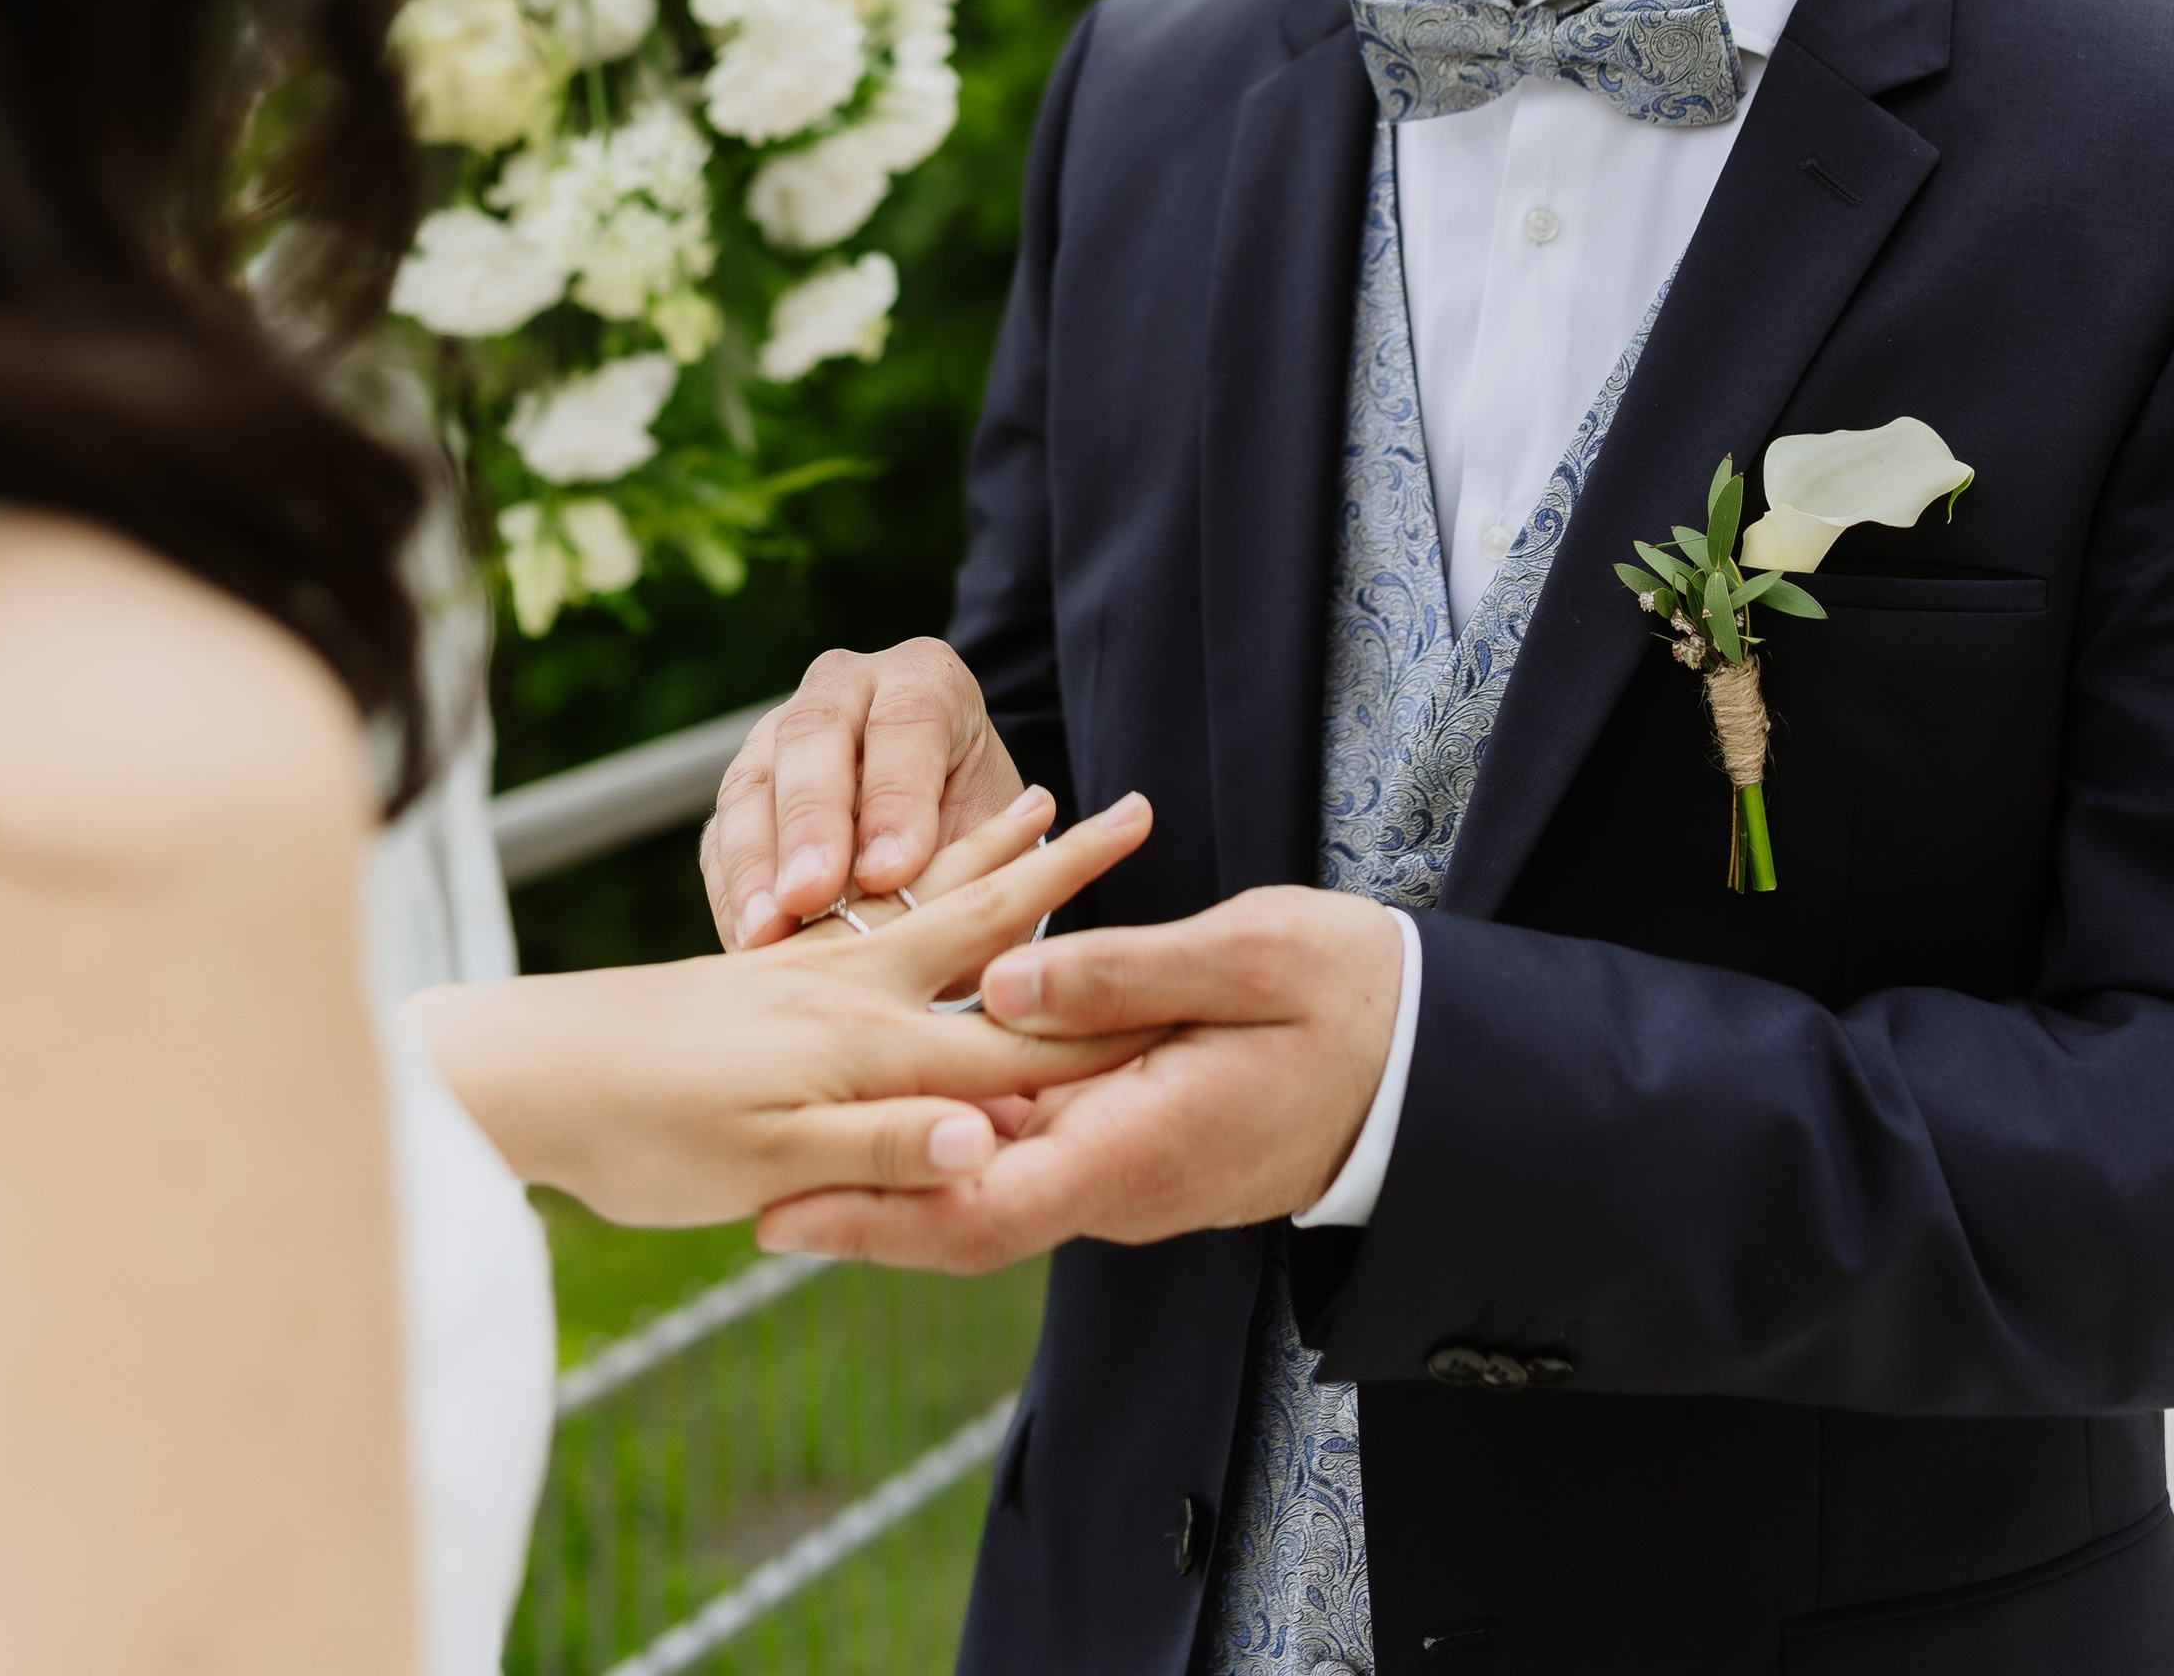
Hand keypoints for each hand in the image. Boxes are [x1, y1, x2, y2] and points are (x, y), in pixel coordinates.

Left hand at [418, 792, 1152, 1224]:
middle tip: (1132, 810)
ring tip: (1045, 795)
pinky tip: (918, 863)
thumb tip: (992, 1145)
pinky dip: (920, 874)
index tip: (1188, 995)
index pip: (1013, 1042)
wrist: (524, 1076)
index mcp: (869, 1046)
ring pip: (925, 899)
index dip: (1099, 1023)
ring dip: (994, 851)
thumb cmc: (640, 1134)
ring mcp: (812, 972)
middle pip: (979, 919)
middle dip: (1060, 871)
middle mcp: (853, 991)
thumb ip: (885, 1146)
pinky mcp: (771, 972)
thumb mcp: (768, 1165)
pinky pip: (875, 909)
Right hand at [701, 635, 1020, 949]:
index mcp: (926, 680)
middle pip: (814, 733)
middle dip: (810, 818)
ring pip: (752, 780)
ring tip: (766, 931)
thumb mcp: (997, 833)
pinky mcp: (742, 792)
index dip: (897, 797)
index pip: (907, 721)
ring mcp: (779, 733)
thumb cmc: (981, 828)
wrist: (942, 826)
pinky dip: (732, 890)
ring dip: (755, 861)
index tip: (890, 872)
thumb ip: (974, 860)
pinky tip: (747, 939)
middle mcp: (845, 688)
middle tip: (811, 893)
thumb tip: (936, 913)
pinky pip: (722, 834)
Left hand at [756, 886, 1402, 1272]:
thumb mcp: (1250, 956)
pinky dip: (957, 1135)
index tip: (780, 1207)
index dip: (875, 1211)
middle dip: (856, 1210)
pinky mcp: (1130, 1141)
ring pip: (989, 1186)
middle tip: (745, 1194)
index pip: (984, 1206)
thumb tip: (1000, 989)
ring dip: (897, 1173)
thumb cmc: (1353, 998)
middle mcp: (1119, 1179)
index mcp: (1142, 1143)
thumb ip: (1125, 973)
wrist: (1427, 1067)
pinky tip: (907, 1098)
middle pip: (962, 1217)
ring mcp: (1125, 1168)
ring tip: (797, 1145)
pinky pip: (1029, 1151)